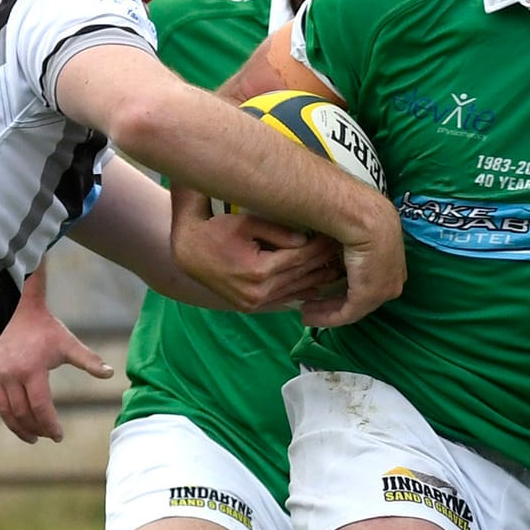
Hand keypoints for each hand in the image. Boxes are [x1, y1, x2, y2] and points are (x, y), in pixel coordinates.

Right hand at [0, 310, 112, 443]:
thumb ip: (89, 360)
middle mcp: (10, 375)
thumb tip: (110, 374)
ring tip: (31, 437)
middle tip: (47, 435)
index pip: (41, 406)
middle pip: (22, 412)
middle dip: (36, 428)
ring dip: (17, 428)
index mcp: (32, 369)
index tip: (58, 436)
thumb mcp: (68, 343)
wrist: (16, 310)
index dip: (50, 425)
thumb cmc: (45, 328)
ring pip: (4, 411)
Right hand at [173, 210, 343, 311]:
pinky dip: (301, 293)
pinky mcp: (250, 306)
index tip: (334, 237)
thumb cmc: (215, 230)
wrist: (187, 252)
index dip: (319, 247)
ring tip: (336, 269)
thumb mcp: (246, 223)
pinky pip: (282, 301)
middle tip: (341, 251)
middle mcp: (258, 292)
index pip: (299, 258)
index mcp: (259, 271)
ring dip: (316, 280)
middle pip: (300, 275)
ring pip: (295, 291)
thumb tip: (305, 240)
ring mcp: (253, 303)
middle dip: (322, 262)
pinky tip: (317, 288)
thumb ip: (277, 232)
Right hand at [303, 193, 405, 327]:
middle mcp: (393, 280)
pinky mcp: (368, 296)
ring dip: (326, 312)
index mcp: (394, 262)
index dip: (346, 290)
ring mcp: (383, 290)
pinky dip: (325, 317)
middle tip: (311, 307)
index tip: (325, 291)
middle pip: (360, 299)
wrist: (363, 215)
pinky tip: (307, 315)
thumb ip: (352, 247)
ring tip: (305, 313)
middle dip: (334, 305)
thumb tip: (337, 251)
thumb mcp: (358, 233)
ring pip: (352, 309)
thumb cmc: (357, 214)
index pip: (368, 283)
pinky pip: (344, 314)